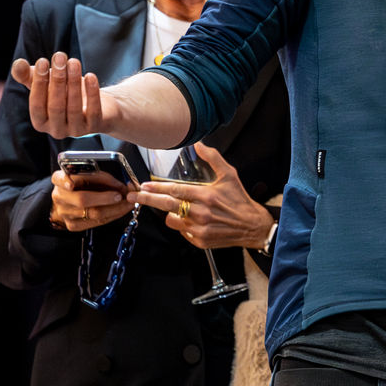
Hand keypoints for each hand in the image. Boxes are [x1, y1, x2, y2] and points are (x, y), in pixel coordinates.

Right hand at [10, 53, 118, 140]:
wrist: (97, 103)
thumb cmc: (65, 93)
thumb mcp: (46, 83)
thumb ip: (29, 76)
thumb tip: (18, 65)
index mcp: (40, 122)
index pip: (37, 104)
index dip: (39, 83)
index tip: (42, 61)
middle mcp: (56, 130)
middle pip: (56, 106)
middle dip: (57, 80)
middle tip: (60, 57)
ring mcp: (76, 130)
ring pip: (74, 108)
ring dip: (74, 82)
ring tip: (74, 61)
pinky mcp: (95, 126)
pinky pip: (93, 111)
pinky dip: (92, 93)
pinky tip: (90, 75)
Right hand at [47, 170, 136, 232]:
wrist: (67, 201)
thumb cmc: (79, 184)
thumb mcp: (85, 173)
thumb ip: (99, 176)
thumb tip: (121, 185)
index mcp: (59, 179)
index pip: (67, 178)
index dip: (71, 182)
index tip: (77, 183)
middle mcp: (59, 196)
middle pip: (82, 199)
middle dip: (105, 197)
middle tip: (121, 194)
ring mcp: (65, 213)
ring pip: (93, 213)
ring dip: (114, 208)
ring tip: (127, 202)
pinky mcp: (73, 225)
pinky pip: (97, 222)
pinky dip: (112, 215)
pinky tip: (121, 209)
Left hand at [135, 143, 275, 249]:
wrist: (252, 226)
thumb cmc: (239, 200)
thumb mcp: (229, 175)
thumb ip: (213, 158)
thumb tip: (199, 145)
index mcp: (205, 195)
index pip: (174, 190)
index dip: (156, 187)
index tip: (144, 185)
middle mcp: (200, 213)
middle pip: (166, 205)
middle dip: (147, 199)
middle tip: (134, 196)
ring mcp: (199, 228)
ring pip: (171, 220)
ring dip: (169, 214)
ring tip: (176, 209)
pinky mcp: (199, 240)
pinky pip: (182, 232)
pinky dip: (183, 225)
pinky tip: (192, 220)